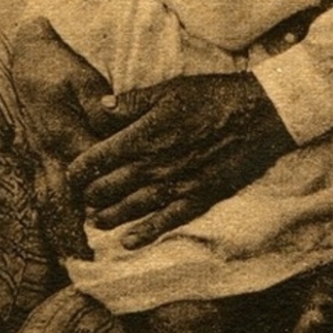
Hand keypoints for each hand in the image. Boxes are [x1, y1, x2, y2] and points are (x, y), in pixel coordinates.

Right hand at [12, 17, 115, 258]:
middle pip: (62, 199)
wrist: (29, 57)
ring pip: (48, 202)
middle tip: (90, 258)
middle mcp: (48, 152)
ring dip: (60, 230)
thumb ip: (100, 104)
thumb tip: (111, 126)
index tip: (122, 214)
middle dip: (75, 229)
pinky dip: (51, 217)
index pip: (87, 171)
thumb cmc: (62, 66)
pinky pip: (41, 193)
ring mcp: (39, 156)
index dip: (104, 193)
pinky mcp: (36, 156)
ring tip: (76, 258)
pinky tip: (61, 235)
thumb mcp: (83, 79)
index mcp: (63, 133)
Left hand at [68, 71, 295, 248]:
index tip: (73, 173)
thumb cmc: (215, 96)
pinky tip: (129, 242)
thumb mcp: (171, 89)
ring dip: (109, 217)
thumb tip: (100, 107)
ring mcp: (177, 185)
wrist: (259, 114)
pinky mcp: (199, 197)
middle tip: (83, 198)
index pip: (97, 159)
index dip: (78, 169)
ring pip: (131, 209)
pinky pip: (166, 222)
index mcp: (145, 135)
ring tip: (96, 222)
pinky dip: (145, 234)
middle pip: (109, 189)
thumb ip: (133, 101)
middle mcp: (156, 165)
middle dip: (90, 196)